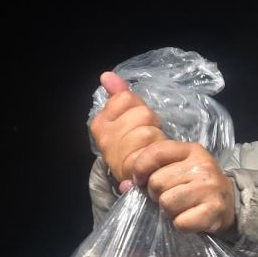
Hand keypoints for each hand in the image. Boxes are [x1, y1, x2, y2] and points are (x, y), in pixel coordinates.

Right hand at [90, 71, 166, 189]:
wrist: (133, 181)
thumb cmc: (131, 147)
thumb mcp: (125, 118)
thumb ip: (118, 95)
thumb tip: (107, 75)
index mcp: (101, 123)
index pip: (125, 98)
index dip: (138, 107)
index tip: (137, 122)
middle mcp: (105, 138)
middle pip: (141, 114)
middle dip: (150, 124)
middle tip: (149, 138)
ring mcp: (117, 155)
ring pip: (147, 132)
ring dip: (156, 140)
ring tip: (151, 150)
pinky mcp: (133, 170)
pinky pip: (152, 152)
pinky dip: (156, 155)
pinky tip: (153, 161)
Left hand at [132, 138, 237, 234]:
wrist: (230, 202)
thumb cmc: (196, 185)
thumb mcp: (177, 169)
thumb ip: (150, 171)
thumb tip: (124, 185)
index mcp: (191, 150)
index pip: (156, 152)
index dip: (140, 168)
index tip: (140, 180)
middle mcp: (202, 166)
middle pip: (157, 182)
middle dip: (157, 194)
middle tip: (169, 196)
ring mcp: (209, 188)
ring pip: (166, 203)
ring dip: (168, 211)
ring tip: (180, 207)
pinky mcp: (213, 210)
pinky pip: (180, 222)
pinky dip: (180, 224)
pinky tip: (189, 218)